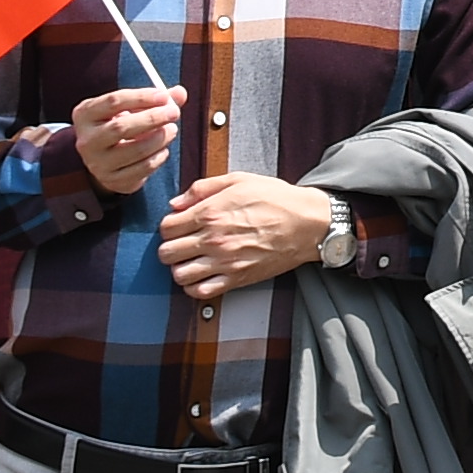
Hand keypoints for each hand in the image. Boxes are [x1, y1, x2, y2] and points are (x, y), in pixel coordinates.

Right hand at [67, 82, 182, 196]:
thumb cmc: (120, 125)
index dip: (142, 97)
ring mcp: (97, 163)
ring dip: (160, 138)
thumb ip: (155, 100)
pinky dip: (158, 157)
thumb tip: (180, 93)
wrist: (105, 159)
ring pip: (135, 150)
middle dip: (152, 118)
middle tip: (174, 113)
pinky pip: (143, 168)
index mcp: (85, 114)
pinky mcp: (112, 180)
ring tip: (172, 130)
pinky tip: (163, 149)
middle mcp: (87, 140)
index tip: (164, 96)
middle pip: (121, 127)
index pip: (114, 101)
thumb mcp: (129, 108)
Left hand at [161, 171, 347, 300]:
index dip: (169, 226)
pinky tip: (202, 276)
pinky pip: (201, 292)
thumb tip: (175, 203)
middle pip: (166, 253)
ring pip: (179, 275)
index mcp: (210, 212)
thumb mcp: (239, 180)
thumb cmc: (276, 198)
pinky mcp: (237, 278)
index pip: (166, 227)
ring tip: (191, 261)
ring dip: (180, 269)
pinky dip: (195, 287)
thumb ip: (202, 188)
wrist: (306, 223)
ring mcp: (224, 261)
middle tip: (182, 244)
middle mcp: (213, 239)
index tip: (179, 226)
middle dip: (170, 247)